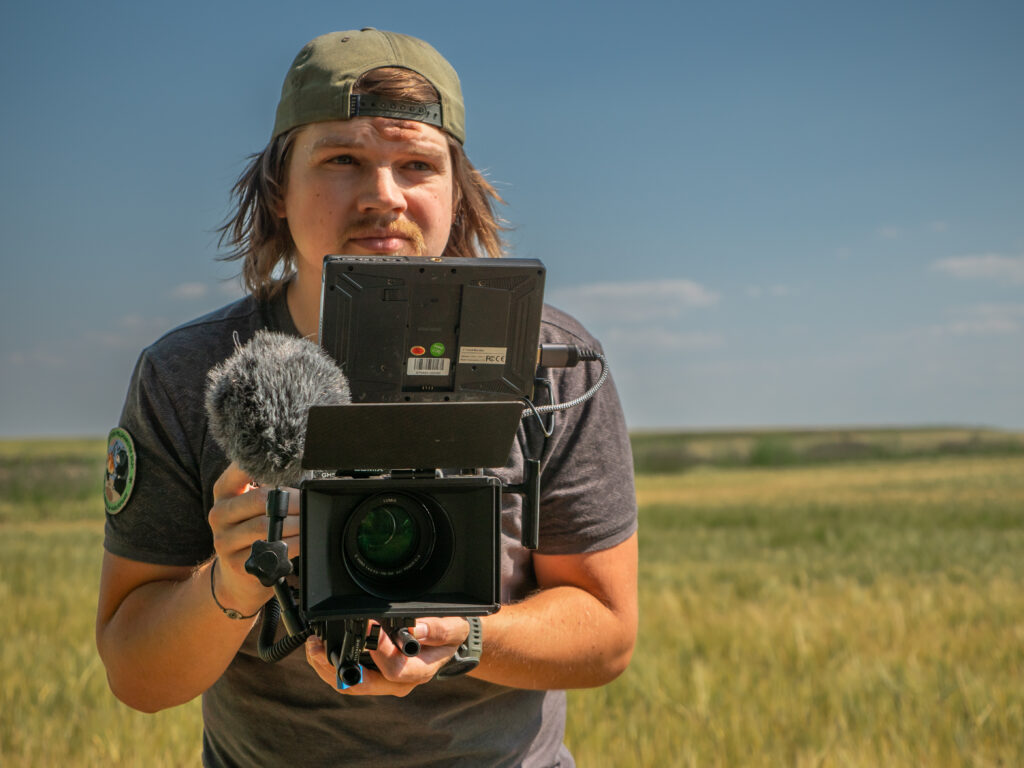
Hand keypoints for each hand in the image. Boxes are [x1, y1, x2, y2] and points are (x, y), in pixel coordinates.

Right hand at [208, 462, 299, 615]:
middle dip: (292, 500)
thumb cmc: (250, 530)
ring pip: (267, 526)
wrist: (235, 574)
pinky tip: (302, 539)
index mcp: (223, 493)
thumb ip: (265, 485)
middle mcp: (218, 515)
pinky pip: (272, 549)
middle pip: (261, 499)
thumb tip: (297, 470)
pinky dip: (293, 543)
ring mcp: (224, 541)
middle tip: (310, 501)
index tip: (288, 466)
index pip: (240, 470)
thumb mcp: (249, 504)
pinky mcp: (238, 563)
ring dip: (295, 523)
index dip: (265, 466)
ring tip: (309, 520)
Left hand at [304, 617, 471, 696]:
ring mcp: (385, 683)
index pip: (396, 667)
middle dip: (339, 665)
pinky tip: (321, 651)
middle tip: (321, 645)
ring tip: (313, 648)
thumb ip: (438, 629)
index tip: (367, 626)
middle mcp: (400, 682)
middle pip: (365, 684)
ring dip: (329, 669)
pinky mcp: (374, 678)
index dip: (379, 649)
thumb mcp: (454, 628)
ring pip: (352, 685)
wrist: (448, 648)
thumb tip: (416, 629)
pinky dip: (332, 667)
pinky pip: (350, 679)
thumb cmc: (449, 638)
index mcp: (420, 671)